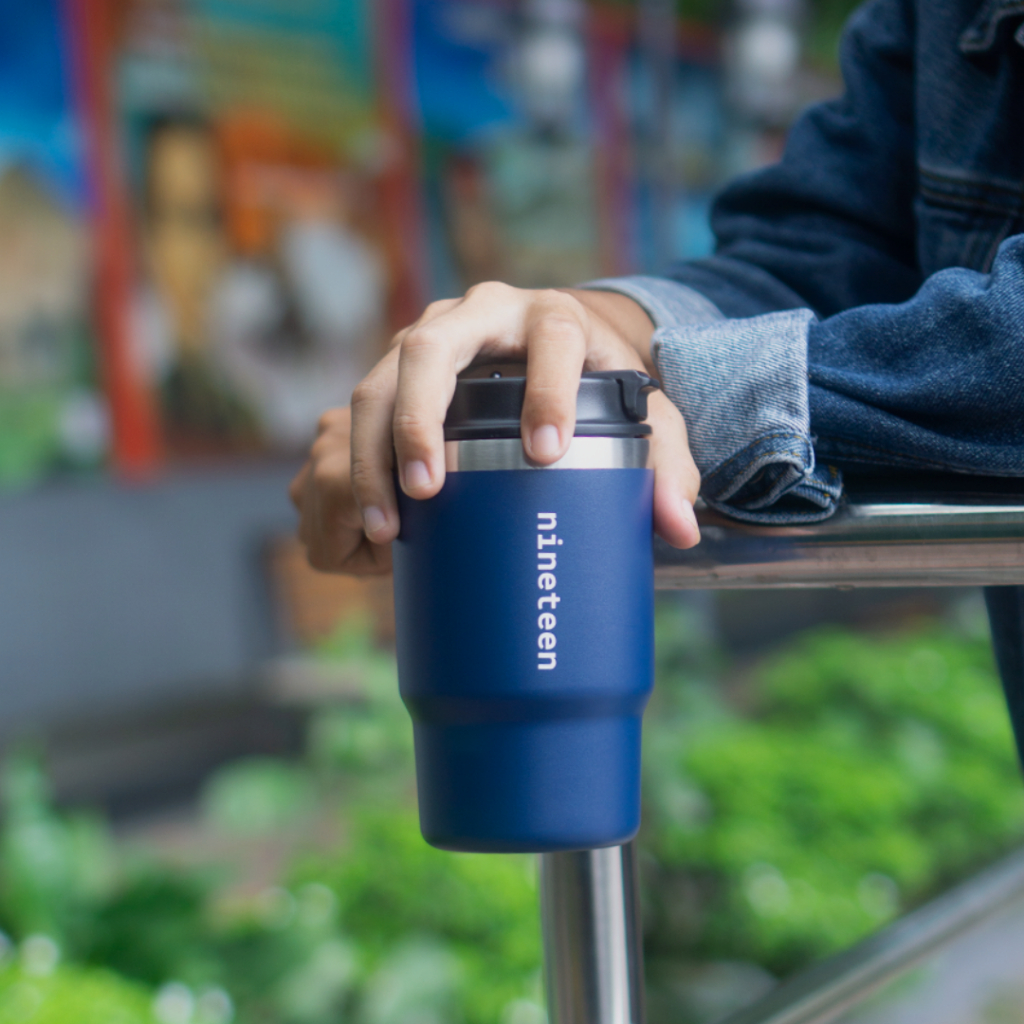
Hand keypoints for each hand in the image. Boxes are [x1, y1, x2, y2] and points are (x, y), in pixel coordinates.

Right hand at [290, 282, 700, 574]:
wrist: (555, 342)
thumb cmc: (598, 379)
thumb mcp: (641, 413)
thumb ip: (666, 465)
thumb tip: (677, 528)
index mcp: (551, 315)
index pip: (551, 338)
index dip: (548, 390)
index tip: (546, 454)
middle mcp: (482, 313)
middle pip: (431, 347)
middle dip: (421, 419)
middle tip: (427, 490)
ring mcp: (432, 334)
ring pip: (381, 379)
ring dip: (374, 451)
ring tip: (388, 524)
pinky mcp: (399, 363)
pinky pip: (365, 404)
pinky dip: (362, 460)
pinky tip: (374, 514)